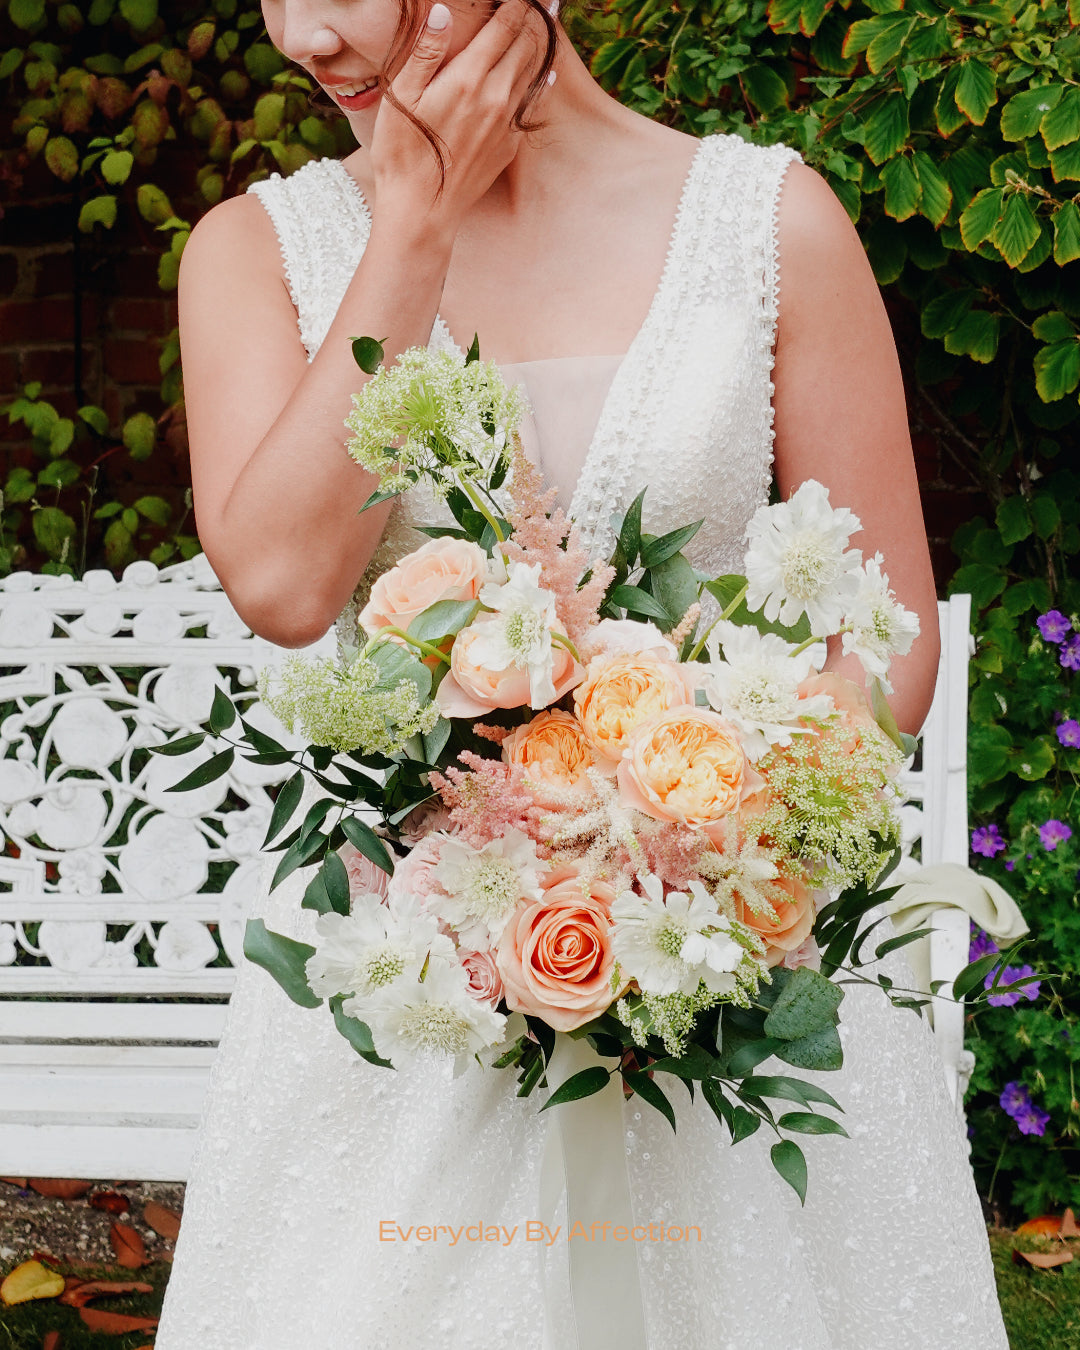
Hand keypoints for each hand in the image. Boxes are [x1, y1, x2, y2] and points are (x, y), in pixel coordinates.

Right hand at [370, 0, 551, 232]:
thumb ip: (425, 52)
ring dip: (541, 47)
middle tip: (545, 2)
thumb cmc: (402, 153)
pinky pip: (532, 107)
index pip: (504, 27)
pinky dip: (541, 85)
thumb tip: (443, 13)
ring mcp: (506, 123)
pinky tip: (546, 77)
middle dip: (535, 19)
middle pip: (526, 46)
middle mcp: (495, 97)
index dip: (517, 5)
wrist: (423, 210)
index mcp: (468, 77)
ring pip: (534, 73)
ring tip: (549, 25)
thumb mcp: (402, 96)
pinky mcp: (509, 146)